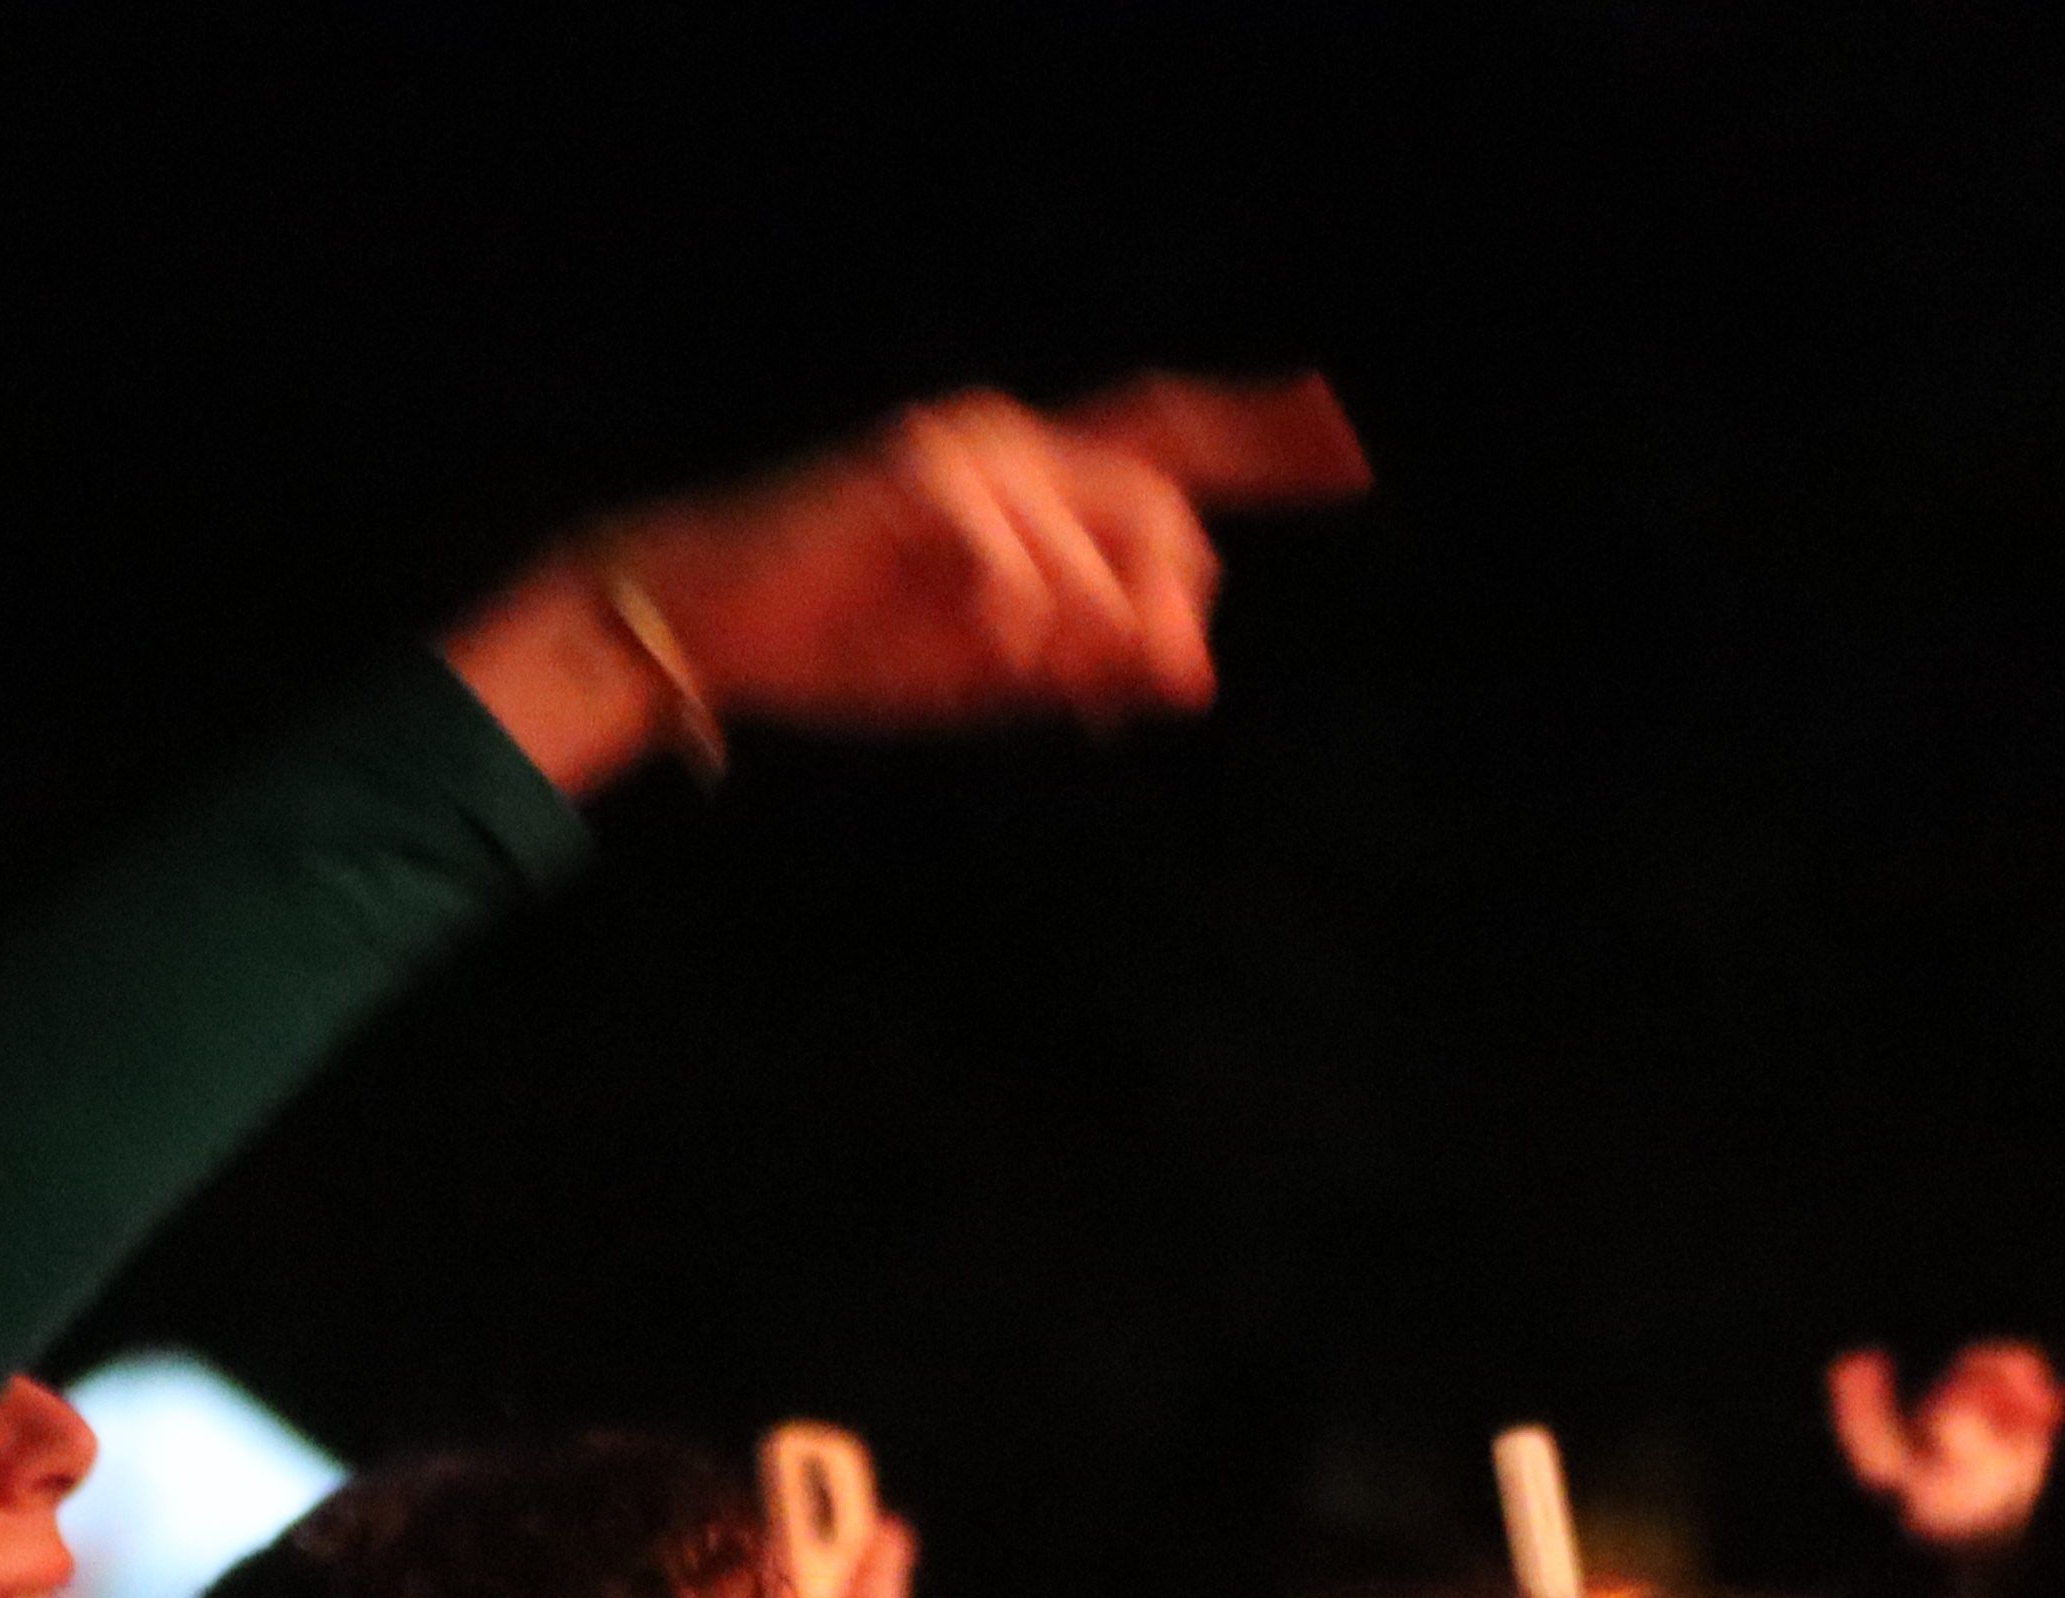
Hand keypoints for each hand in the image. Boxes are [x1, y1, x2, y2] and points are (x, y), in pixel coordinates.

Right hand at [445, 374, 1369, 790]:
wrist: (716, 629)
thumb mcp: (994, 669)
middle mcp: (1016, 441)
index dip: (1260, 440)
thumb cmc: (850, 643)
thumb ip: (1092, 661)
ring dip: (1078, 631)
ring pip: (1102, 543)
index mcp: (1037, 483)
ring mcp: (971, 445)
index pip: (1167, 447)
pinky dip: (1016, 618)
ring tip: (1006, 665)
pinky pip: (1023, 561)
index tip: (1348, 444)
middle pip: (1163, 511)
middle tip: (1135, 690)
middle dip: (1165, 608)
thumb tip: (1194, 675)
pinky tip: (978, 643)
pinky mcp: (922, 469)